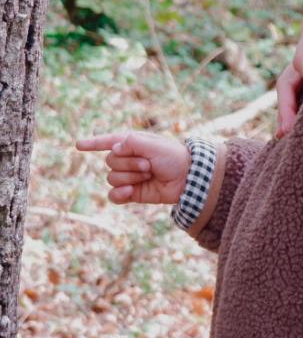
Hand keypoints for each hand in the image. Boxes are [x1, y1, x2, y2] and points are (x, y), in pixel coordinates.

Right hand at [75, 132, 190, 204]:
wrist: (188, 179)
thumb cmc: (173, 158)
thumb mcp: (153, 144)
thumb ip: (131, 142)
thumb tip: (114, 149)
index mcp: (133, 144)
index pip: (109, 142)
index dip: (94, 143)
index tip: (78, 145)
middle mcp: (129, 159)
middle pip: (110, 162)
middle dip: (128, 164)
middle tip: (148, 165)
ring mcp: (130, 177)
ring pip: (112, 178)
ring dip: (130, 177)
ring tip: (149, 175)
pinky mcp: (133, 193)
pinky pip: (113, 195)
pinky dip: (119, 194)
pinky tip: (130, 192)